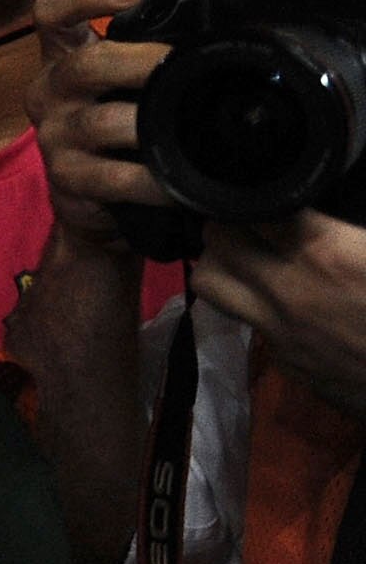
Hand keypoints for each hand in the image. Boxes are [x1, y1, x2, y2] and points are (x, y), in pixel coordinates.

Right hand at [27, 0, 169, 244]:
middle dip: (140, 62)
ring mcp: (54, 136)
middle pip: (85, 65)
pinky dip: (150, 181)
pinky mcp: (67, 179)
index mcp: (61, 58)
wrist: (89, 201)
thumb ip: (145, 59)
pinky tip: (175, 184)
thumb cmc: (117, 130)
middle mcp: (49, 92)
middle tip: (181, 66)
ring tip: (188, 131)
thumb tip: (220, 33)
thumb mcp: (118, 87)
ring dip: (150, 126)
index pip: (52, 14)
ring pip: (101, 123)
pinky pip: (113, 178)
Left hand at [193, 211, 365, 415]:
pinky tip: (293, 309)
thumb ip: (350, 232)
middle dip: (227, 231)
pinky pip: (252, 326)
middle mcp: (287, 291)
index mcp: (321, 252)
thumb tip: (332, 218)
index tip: (266, 200)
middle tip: (250, 228)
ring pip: (213, 289)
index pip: (246, 211)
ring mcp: (280, 332)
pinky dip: (261, 312)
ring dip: (226, 270)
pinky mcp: (287, 363)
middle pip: (214, 247)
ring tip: (253, 264)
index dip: (251, 201)